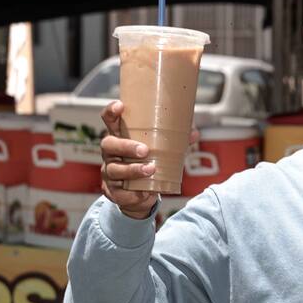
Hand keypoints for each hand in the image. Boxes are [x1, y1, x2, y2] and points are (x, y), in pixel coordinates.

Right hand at [100, 100, 198, 220]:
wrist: (140, 196)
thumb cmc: (149, 164)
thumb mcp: (161, 151)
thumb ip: (176, 141)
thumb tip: (193, 133)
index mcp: (120, 137)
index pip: (110, 120)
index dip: (112, 111)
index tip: (120, 106)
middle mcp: (111, 153)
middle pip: (109, 144)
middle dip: (126, 146)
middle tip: (145, 150)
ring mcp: (109, 171)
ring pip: (114, 169)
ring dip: (133, 170)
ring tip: (151, 170)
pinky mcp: (111, 191)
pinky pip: (117, 191)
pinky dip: (131, 193)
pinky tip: (141, 192)